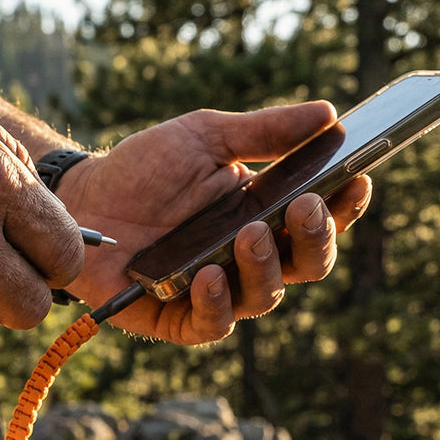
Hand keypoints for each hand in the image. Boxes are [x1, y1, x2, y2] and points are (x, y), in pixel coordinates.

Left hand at [56, 101, 371, 343]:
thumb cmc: (144, 168)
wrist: (81, 198)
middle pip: (305, 264)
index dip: (344, 206)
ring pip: (264, 297)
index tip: (357, 178)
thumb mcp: (205, 137)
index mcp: (264, 215)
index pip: (319, 220)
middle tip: (306, 206)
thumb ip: (265, 132)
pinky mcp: (174, 318)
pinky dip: (216, 304)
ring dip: (265, 267)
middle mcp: (246, 259)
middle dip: (314, 238)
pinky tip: (209, 274)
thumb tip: (329, 114)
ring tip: (249, 234)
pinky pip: (210, 325)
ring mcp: (213, 291)